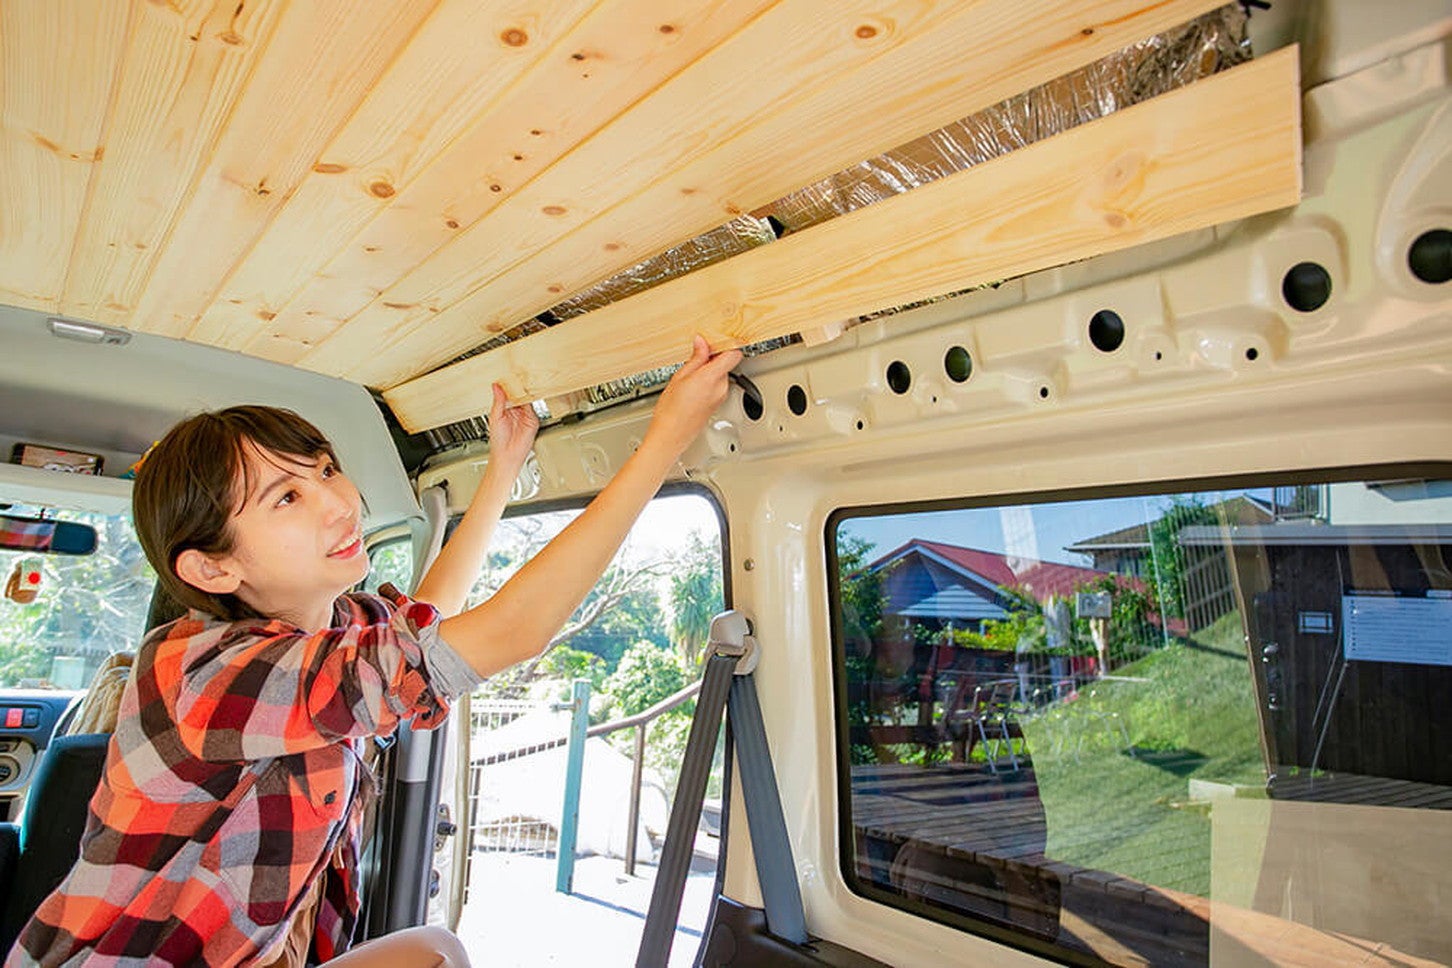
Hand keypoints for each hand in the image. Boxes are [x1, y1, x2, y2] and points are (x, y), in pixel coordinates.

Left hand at [487, 383, 538, 471]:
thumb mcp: (495, 417)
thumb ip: (498, 401)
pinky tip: (530, 393)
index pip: (508, 393)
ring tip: (524, 381)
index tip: (508, 375)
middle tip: (518, 374)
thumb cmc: (498, 440)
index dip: (508, 385)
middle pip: (519, 395)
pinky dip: (533, 400)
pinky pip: (534, 407)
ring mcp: (525, 415)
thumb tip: (496, 386)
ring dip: (526, 391)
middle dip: (519, 386)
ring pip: (527, 399)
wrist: (508, 455)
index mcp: (504, 409)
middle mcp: (515, 411)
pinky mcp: (533, 419)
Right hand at [643, 336, 741, 459]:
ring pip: (722, 374)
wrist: (671, 435)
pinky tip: (693, 386)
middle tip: (696, 357)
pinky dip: (709, 381)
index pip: (733, 354)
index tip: (717, 340)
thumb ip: (695, 358)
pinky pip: (718, 385)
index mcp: (711, 378)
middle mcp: (721, 387)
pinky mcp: (718, 403)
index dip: (727, 344)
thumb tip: (702, 343)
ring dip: (710, 370)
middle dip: (713, 358)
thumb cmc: (671, 411)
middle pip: (727, 363)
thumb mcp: (679, 377)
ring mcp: (721, 396)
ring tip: (690, 376)